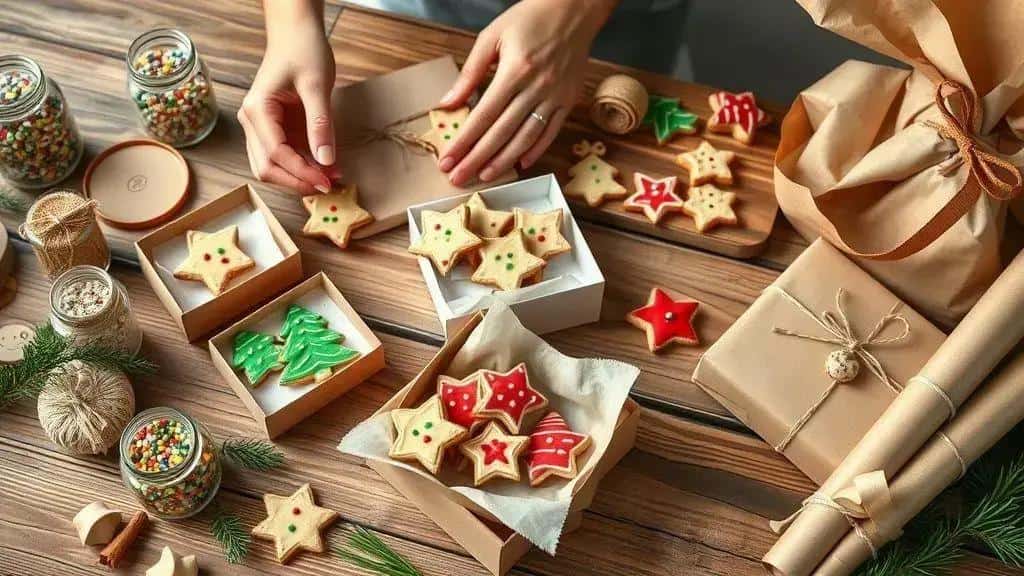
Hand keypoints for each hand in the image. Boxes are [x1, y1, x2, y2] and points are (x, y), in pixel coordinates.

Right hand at [239, 2, 336, 194]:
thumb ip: (320, 125)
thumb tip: (326, 161)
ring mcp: (260, 126)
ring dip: (299, 177)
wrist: (296, 32)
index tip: (327, 181)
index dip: (301, 173)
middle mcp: (251, 121)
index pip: (275, 154)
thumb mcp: (317, 86)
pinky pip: (283, 155)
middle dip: (297, 181)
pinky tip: (324, 167)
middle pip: (266, 167)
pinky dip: (301, 166)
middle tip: (329, 185)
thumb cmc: (303, 50)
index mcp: (257, 110)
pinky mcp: (273, 128)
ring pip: (271, 166)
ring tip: (330, 178)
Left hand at [437, 0, 615, 185]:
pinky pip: (551, 132)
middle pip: (501, 133)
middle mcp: (536, 88)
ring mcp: (554, 97)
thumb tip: (448, 102)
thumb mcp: (492, 36)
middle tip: (458, 178)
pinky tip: (520, 164)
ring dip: (504, 161)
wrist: (574, 9)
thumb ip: (470, 72)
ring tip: (484, 177)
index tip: (448, 160)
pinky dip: (535, 150)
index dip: (464, 141)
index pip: (483, 116)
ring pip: (526, 137)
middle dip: (477, 159)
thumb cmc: (530, 18)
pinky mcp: (568, 101)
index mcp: (514, 71)